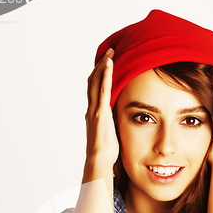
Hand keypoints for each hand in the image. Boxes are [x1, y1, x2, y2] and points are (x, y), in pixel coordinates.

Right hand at [85, 48, 118, 165]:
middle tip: (110, 52)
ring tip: (110, 53)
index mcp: (94, 113)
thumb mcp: (111, 133)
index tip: (107, 63)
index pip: (94, 89)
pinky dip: (105, 75)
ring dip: (103, 66)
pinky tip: (110, 64)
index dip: (99, 74)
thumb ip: (113, 123)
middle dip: (100, 65)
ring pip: (95, 81)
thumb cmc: (106, 152)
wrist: (100, 160)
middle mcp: (92, 109)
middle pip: (92, 81)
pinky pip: (103, 90)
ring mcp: (95, 110)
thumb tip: (120, 120)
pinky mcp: (100, 113)